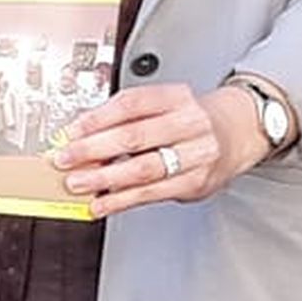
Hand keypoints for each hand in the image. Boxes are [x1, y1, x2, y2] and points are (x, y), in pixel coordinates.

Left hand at [54, 82, 264, 214]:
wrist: (235, 135)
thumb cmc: (187, 121)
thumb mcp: (162, 107)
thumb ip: (124, 120)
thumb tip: (80, 138)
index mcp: (176, 97)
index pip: (131, 104)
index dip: (96, 119)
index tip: (70, 132)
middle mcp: (190, 123)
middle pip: (134, 136)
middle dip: (93, 150)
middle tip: (65, 159)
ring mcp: (196, 154)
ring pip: (143, 168)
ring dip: (104, 178)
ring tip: (78, 183)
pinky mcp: (195, 182)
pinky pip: (151, 194)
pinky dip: (120, 200)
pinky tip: (100, 203)